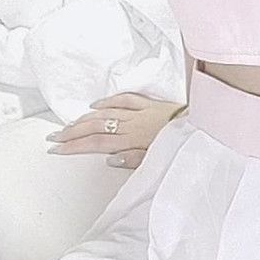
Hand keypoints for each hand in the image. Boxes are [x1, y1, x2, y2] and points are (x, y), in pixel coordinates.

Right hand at [44, 92, 185, 168]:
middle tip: (53, 137)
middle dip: (72, 132)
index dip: (74, 146)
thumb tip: (109, 159)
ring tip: (68, 125)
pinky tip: (97, 104)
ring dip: (85, 118)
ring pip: (106, 112)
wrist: (206, 124)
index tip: (56, 149)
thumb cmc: (182, 145)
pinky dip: (109, 101)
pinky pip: (125, 99)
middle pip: (96, 126)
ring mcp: (140, 111)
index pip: (96, 142)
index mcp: (134, 139)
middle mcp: (133, 124)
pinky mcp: (149, 104)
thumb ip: (134, 160)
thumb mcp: (158, 160)